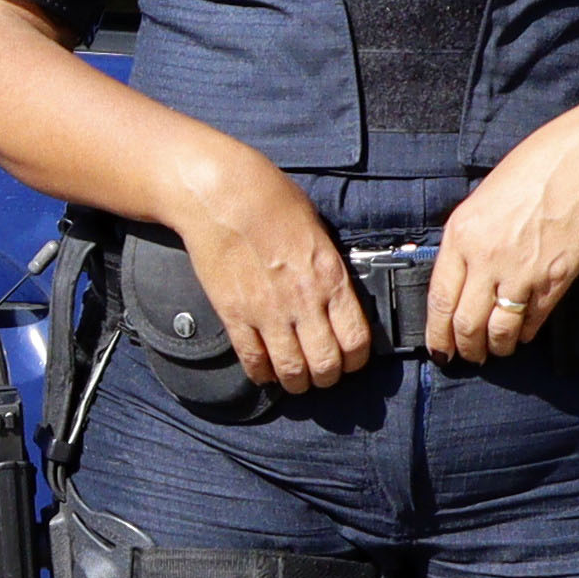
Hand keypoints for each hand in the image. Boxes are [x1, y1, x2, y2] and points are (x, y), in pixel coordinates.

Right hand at [164, 150, 368, 394]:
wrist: (222, 194)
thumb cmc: (271, 201)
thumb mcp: (318, 231)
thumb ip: (329, 269)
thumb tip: (336, 296)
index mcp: (330, 278)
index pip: (356, 341)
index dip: (356, 361)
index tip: (350, 361)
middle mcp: (303, 301)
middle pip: (325, 364)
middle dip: (327, 378)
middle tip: (322, 376)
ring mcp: (266, 311)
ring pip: (290, 370)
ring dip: (296, 383)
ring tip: (294, 380)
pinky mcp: (233, 314)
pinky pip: (251, 359)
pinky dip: (260, 373)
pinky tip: (263, 371)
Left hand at [427, 110, 578, 363]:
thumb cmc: (535, 168)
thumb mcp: (483, 199)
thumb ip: (469, 239)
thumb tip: (461, 273)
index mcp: (461, 235)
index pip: (439, 300)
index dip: (437, 334)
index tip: (439, 349)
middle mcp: (486, 258)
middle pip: (466, 323)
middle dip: (465, 349)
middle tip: (468, 357)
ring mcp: (522, 272)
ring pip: (499, 330)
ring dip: (496, 348)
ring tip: (496, 351)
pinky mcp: (555, 280)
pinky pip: (534, 320)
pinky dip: (525, 333)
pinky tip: (523, 334)